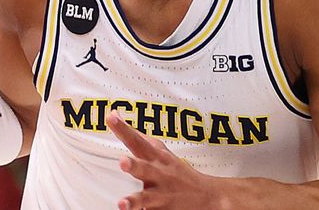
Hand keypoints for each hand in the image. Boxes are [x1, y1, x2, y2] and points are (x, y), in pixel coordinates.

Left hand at [106, 111, 229, 209]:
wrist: (207, 197)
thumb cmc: (177, 173)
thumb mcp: (162, 153)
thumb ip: (139, 138)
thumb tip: (115, 117)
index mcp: (157, 158)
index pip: (138, 140)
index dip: (124, 130)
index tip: (111, 117)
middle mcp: (158, 175)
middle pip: (145, 168)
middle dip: (134, 165)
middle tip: (123, 162)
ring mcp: (160, 196)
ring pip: (146, 198)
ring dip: (134, 201)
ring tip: (122, 203)